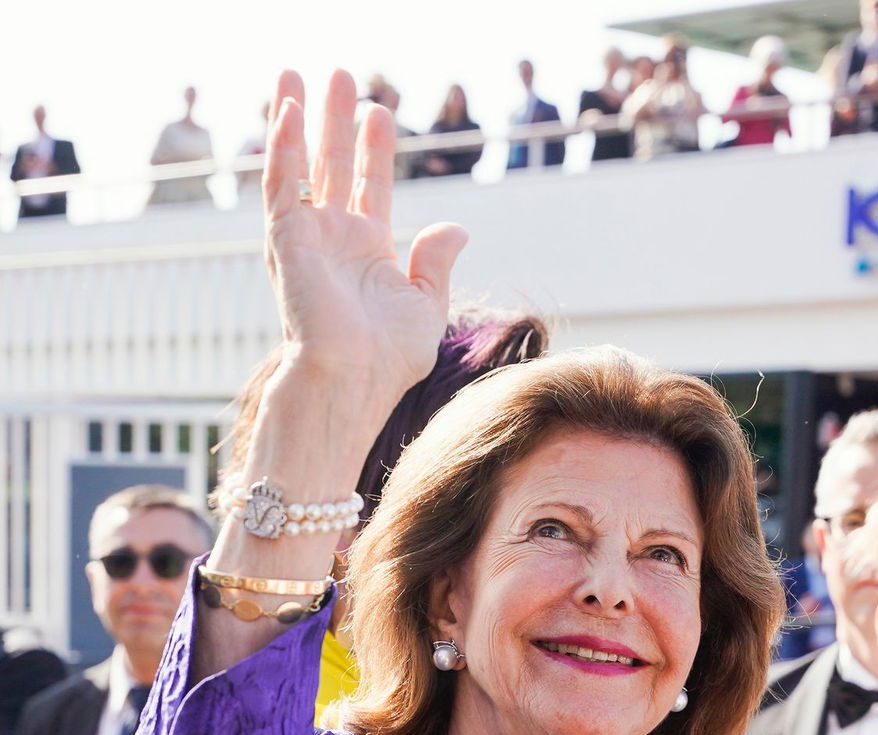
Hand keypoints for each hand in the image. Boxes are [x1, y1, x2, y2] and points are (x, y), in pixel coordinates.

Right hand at [262, 70, 466, 409]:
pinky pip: (281, 184)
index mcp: (366, 252)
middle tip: (338, 75)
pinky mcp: (285, 239)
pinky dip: (282, 146)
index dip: (373, 149)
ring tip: (300, 74)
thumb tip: (457, 227)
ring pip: (299, 164)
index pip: (369, 185)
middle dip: (333, 120)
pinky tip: (289, 110)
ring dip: (298, 119)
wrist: (355, 379)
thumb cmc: (388, 357)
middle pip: (331, 164)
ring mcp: (306, 237)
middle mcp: (332, 239)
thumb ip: (436, 261)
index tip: (378, 111)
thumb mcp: (426, 303)